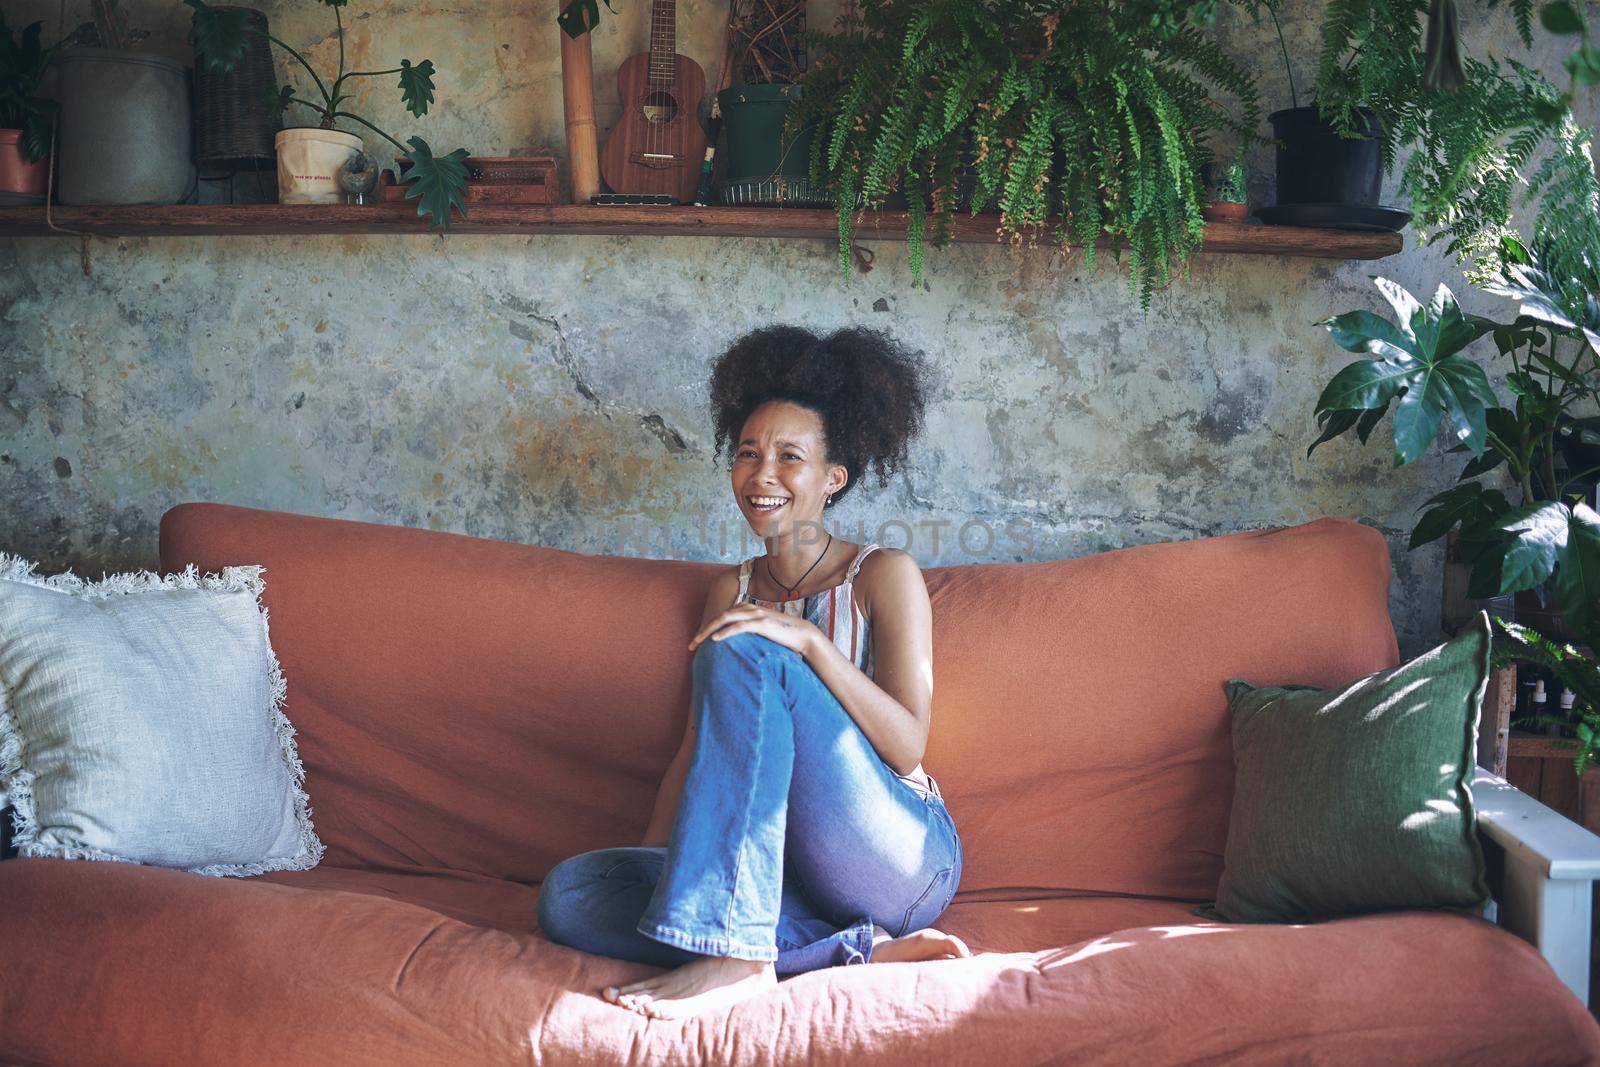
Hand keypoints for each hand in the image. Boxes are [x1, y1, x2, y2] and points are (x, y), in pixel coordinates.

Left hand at [688, 602, 821, 657]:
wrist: (802, 635)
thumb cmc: (781, 635)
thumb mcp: (761, 630)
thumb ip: (748, 631)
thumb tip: (735, 642)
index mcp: (747, 608)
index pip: (721, 616)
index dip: (706, 627)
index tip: (696, 642)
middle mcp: (749, 608)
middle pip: (719, 616)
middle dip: (702, 630)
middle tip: (691, 645)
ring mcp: (756, 614)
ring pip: (725, 619)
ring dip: (709, 631)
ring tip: (698, 642)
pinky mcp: (762, 624)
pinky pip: (739, 626)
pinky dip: (726, 632)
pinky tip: (715, 640)